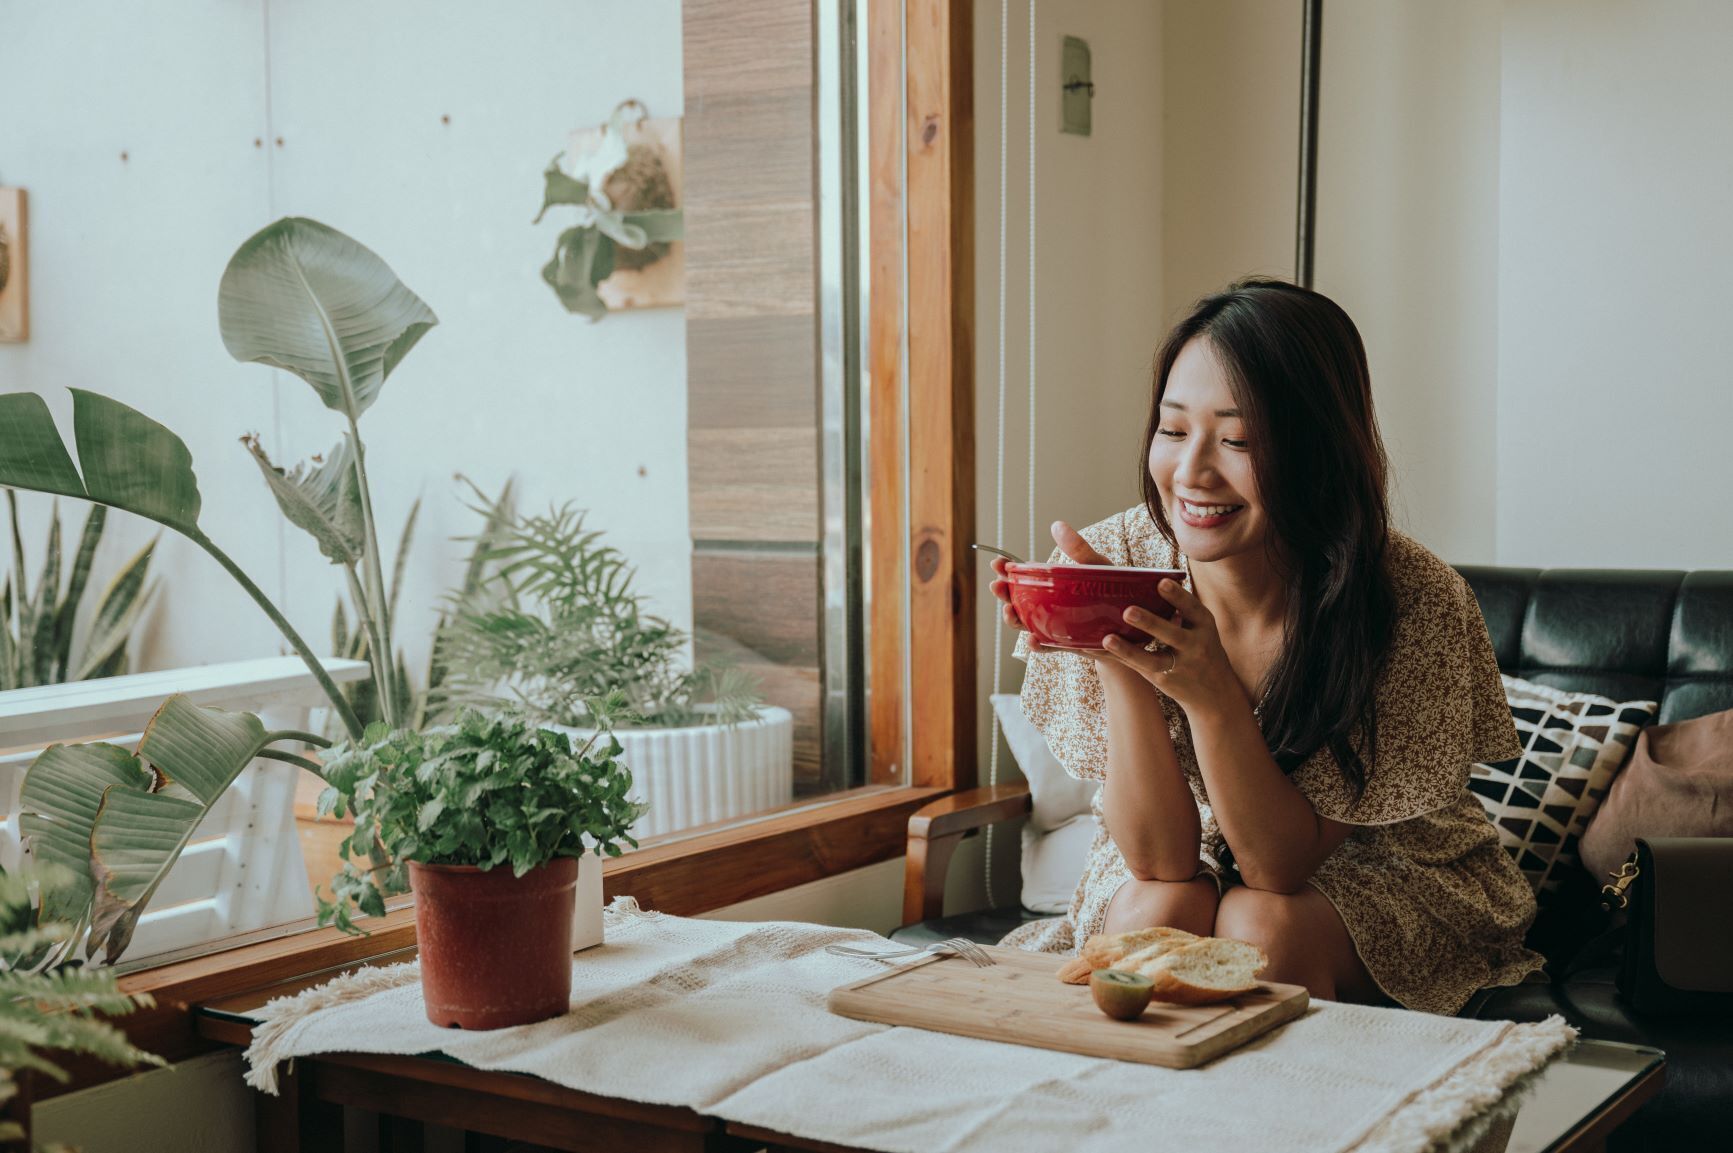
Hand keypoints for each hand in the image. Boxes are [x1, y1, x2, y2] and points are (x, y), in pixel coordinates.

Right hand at [990, 521, 1110, 648]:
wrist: (1132, 622)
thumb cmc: (1111, 591)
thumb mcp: (1096, 567)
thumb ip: (1078, 550)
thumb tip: (1056, 525)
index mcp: (1049, 585)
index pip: (1020, 577)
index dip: (1005, 571)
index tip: (996, 563)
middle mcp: (1046, 605)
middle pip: (1015, 601)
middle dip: (1003, 594)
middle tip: (996, 586)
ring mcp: (1053, 625)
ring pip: (1025, 625)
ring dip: (1013, 620)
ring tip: (1009, 612)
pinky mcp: (1067, 643)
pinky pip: (1048, 646)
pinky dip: (1038, 645)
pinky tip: (1033, 640)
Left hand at [1097, 579, 1242, 713]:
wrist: (1215, 694)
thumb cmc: (1202, 649)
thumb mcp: (1201, 627)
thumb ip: (1182, 609)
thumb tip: (1152, 580)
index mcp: (1204, 626)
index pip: (1193, 608)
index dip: (1177, 596)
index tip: (1161, 582)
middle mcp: (1194, 646)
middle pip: (1172, 635)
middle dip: (1151, 624)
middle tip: (1128, 612)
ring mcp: (1179, 666)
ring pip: (1153, 660)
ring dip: (1129, 650)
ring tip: (1107, 639)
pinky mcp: (1162, 680)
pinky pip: (1137, 668)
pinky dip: (1117, 658)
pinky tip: (1095, 650)